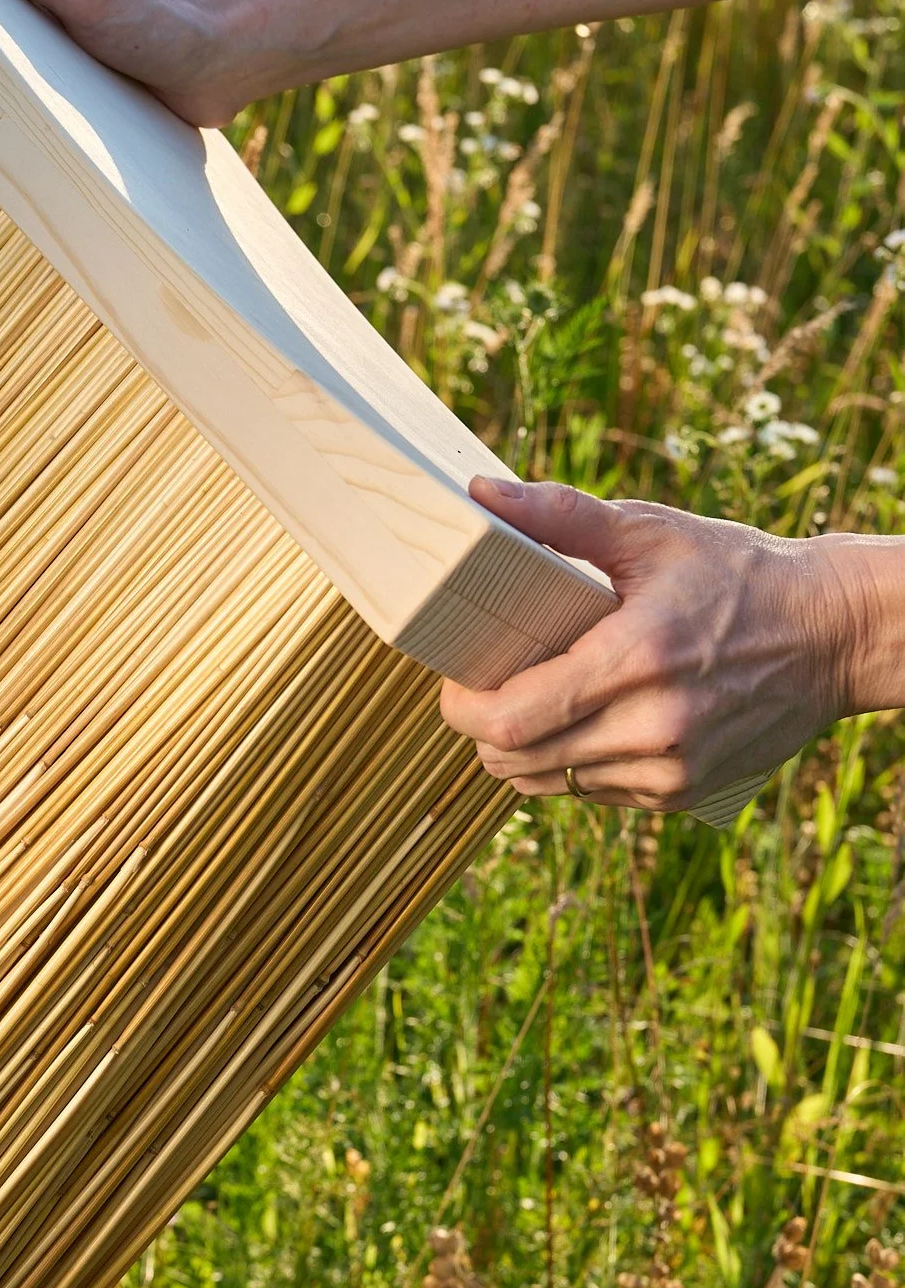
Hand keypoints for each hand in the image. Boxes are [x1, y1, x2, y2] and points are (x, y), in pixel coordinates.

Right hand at [0, 0, 264, 127]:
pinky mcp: (109, 99)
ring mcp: (86, 61)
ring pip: (31, 76)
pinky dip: (44, 123)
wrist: (233, 59)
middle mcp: (65, 20)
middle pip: (1, 33)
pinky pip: (65, 112)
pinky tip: (23, 150)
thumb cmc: (159, 17)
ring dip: (3, 95)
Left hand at [438, 478, 904, 812]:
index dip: (461, 707)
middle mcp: (652, 729)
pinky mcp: (682, 793)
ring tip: (529, 701)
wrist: (832, 634)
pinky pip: (591, 793)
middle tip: (483, 687)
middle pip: (515, 762)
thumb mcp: (652, 531)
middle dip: (481, 730)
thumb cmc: (736, 573)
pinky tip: (582, 721)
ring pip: (546, 786)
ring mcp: (669, 770)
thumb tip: (478, 493)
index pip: (508, 720)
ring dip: (521, 752)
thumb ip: (560, 514)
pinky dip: (569, 764)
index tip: (456, 677)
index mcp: (635, 661)